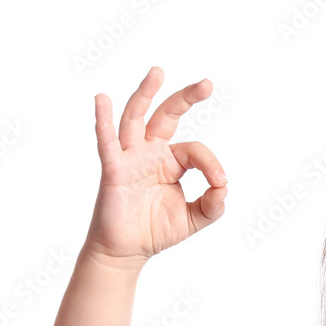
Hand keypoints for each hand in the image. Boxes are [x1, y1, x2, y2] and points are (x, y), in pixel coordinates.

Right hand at [85, 66, 227, 264]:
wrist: (128, 252)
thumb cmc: (156, 231)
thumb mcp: (195, 218)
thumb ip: (213, 204)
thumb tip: (224, 186)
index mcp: (170, 161)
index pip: (194, 150)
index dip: (211, 163)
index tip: (220, 182)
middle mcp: (150, 153)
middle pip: (166, 116)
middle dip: (185, 98)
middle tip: (207, 84)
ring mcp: (130, 158)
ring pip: (135, 119)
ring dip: (145, 95)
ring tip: (157, 73)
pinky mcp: (113, 170)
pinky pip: (107, 143)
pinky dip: (103, 121)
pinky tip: (102, 100)